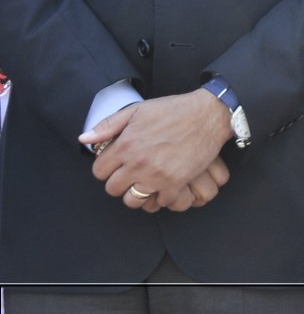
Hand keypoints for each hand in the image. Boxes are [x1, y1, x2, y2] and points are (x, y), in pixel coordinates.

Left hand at [81, 91, 230, 208]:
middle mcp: (138, 163)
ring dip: (137, 194)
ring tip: (146, 182)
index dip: (107, 168)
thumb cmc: (174, 110)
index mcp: (125, 145)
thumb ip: (108, 125)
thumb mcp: (137, 110)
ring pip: (133, 201)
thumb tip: (84, 139)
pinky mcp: (176, 183)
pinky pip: (160, 202)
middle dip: (120, 182)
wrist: (208, 115)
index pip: (99, 171)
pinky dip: (162, 196)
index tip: (117, 163)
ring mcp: (156, 176)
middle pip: (113, 189)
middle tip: (132, 173)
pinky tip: (165, 184)